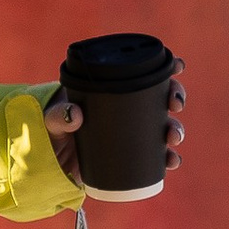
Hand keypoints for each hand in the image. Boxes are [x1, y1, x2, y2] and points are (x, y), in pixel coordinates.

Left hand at [41, 74, 186, 174]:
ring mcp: (131, 132)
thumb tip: (76, 114)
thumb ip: (58, 115)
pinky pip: (156, 155)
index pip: (143, 73)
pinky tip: (171, 161)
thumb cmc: (50, 130)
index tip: (178, 67)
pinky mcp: (131, 155)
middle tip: (174, 105)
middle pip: (161, 97)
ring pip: (163, 126)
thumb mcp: (52, 119)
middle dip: (175, 97)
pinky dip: (167, 158)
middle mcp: (127, 108)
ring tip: (172, 138)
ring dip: (175, 129)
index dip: (166, 68)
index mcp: (112, 89)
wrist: (49, 161)